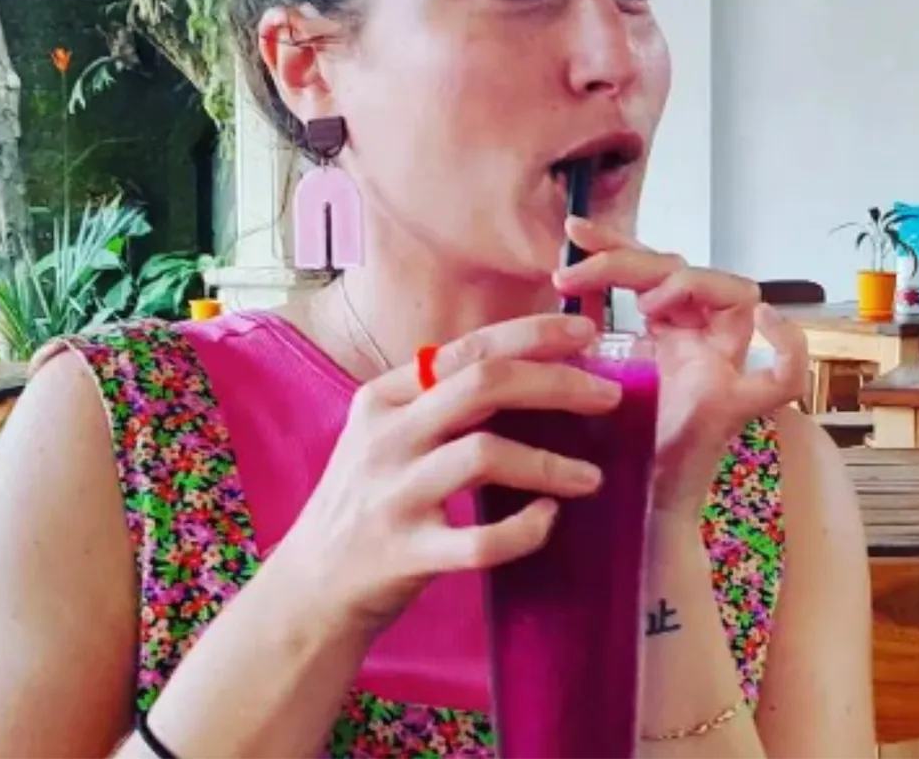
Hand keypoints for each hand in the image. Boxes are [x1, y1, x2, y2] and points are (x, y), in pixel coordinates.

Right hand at [280, 314, 623, 637]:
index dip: (531, 335)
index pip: (467, 349)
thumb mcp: (384, 435)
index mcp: (383, 398)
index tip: (584, 331)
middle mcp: (386, 437)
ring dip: (549, 463)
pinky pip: (478, 542)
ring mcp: (392, 494)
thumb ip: (436, 401)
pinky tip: (548, 520)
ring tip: (592, 476)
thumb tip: (526, 368)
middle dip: (554, 383)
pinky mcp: (404, 553)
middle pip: (481, 385)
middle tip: (608, 395)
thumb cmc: (364, 501)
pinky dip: (522, 530)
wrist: (310, 587)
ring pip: (483, 455)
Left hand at [552, 217, 808, 520]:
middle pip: (686, 270)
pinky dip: (788, 347)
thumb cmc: (603, 443)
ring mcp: (722, 370)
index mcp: (666, 331)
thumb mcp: (584, 366)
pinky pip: (785, 378)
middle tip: (575, 277)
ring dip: (688, 283)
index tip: (573, 232)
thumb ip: (579, 330)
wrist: (618, 507)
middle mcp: (699, 342)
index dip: (614, 242)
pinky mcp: (736, 408)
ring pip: (736, 293)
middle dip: (629, 261)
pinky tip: (766, 320)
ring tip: (643, 306)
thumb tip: (553, 282)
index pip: (650, 266)